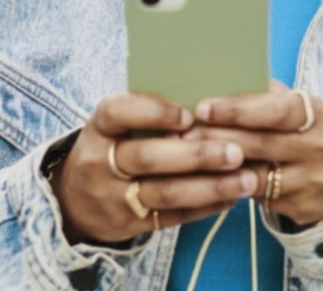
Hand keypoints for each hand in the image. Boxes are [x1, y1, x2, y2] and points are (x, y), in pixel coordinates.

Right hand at [50, 93, 258, 243]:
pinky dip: (206, 207)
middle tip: (236, 151)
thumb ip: (150, 112)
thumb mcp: (116, 126)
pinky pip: (173, 218)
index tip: (190, 114)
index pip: (117, 113)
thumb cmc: (113, 147)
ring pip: (165, 193)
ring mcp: (114, 197)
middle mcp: (100, 163)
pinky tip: (232, 197)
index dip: (153, 112)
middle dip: (196, 155)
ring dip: (210, 186)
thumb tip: (209, 98)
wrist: (76, 200)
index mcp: (99, 128)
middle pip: (148, 158)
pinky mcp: (130, 224)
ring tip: (247, 180)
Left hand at [183, 81, 322, 226]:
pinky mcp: (301, 207)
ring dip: (214, 166)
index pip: (276, 110)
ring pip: (253, 175)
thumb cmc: (299, 132)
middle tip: (180, 134)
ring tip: (183, 157)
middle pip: (260, 144)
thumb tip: (212, 80)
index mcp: (316, 114)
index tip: (202, 108)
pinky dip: (225, 186)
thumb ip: (261, 96)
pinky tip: (200, 180)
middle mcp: (319, 148)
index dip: (237, 110)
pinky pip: (253, 198)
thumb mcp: (291, 108)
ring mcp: (311, 181)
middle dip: (216, 138)